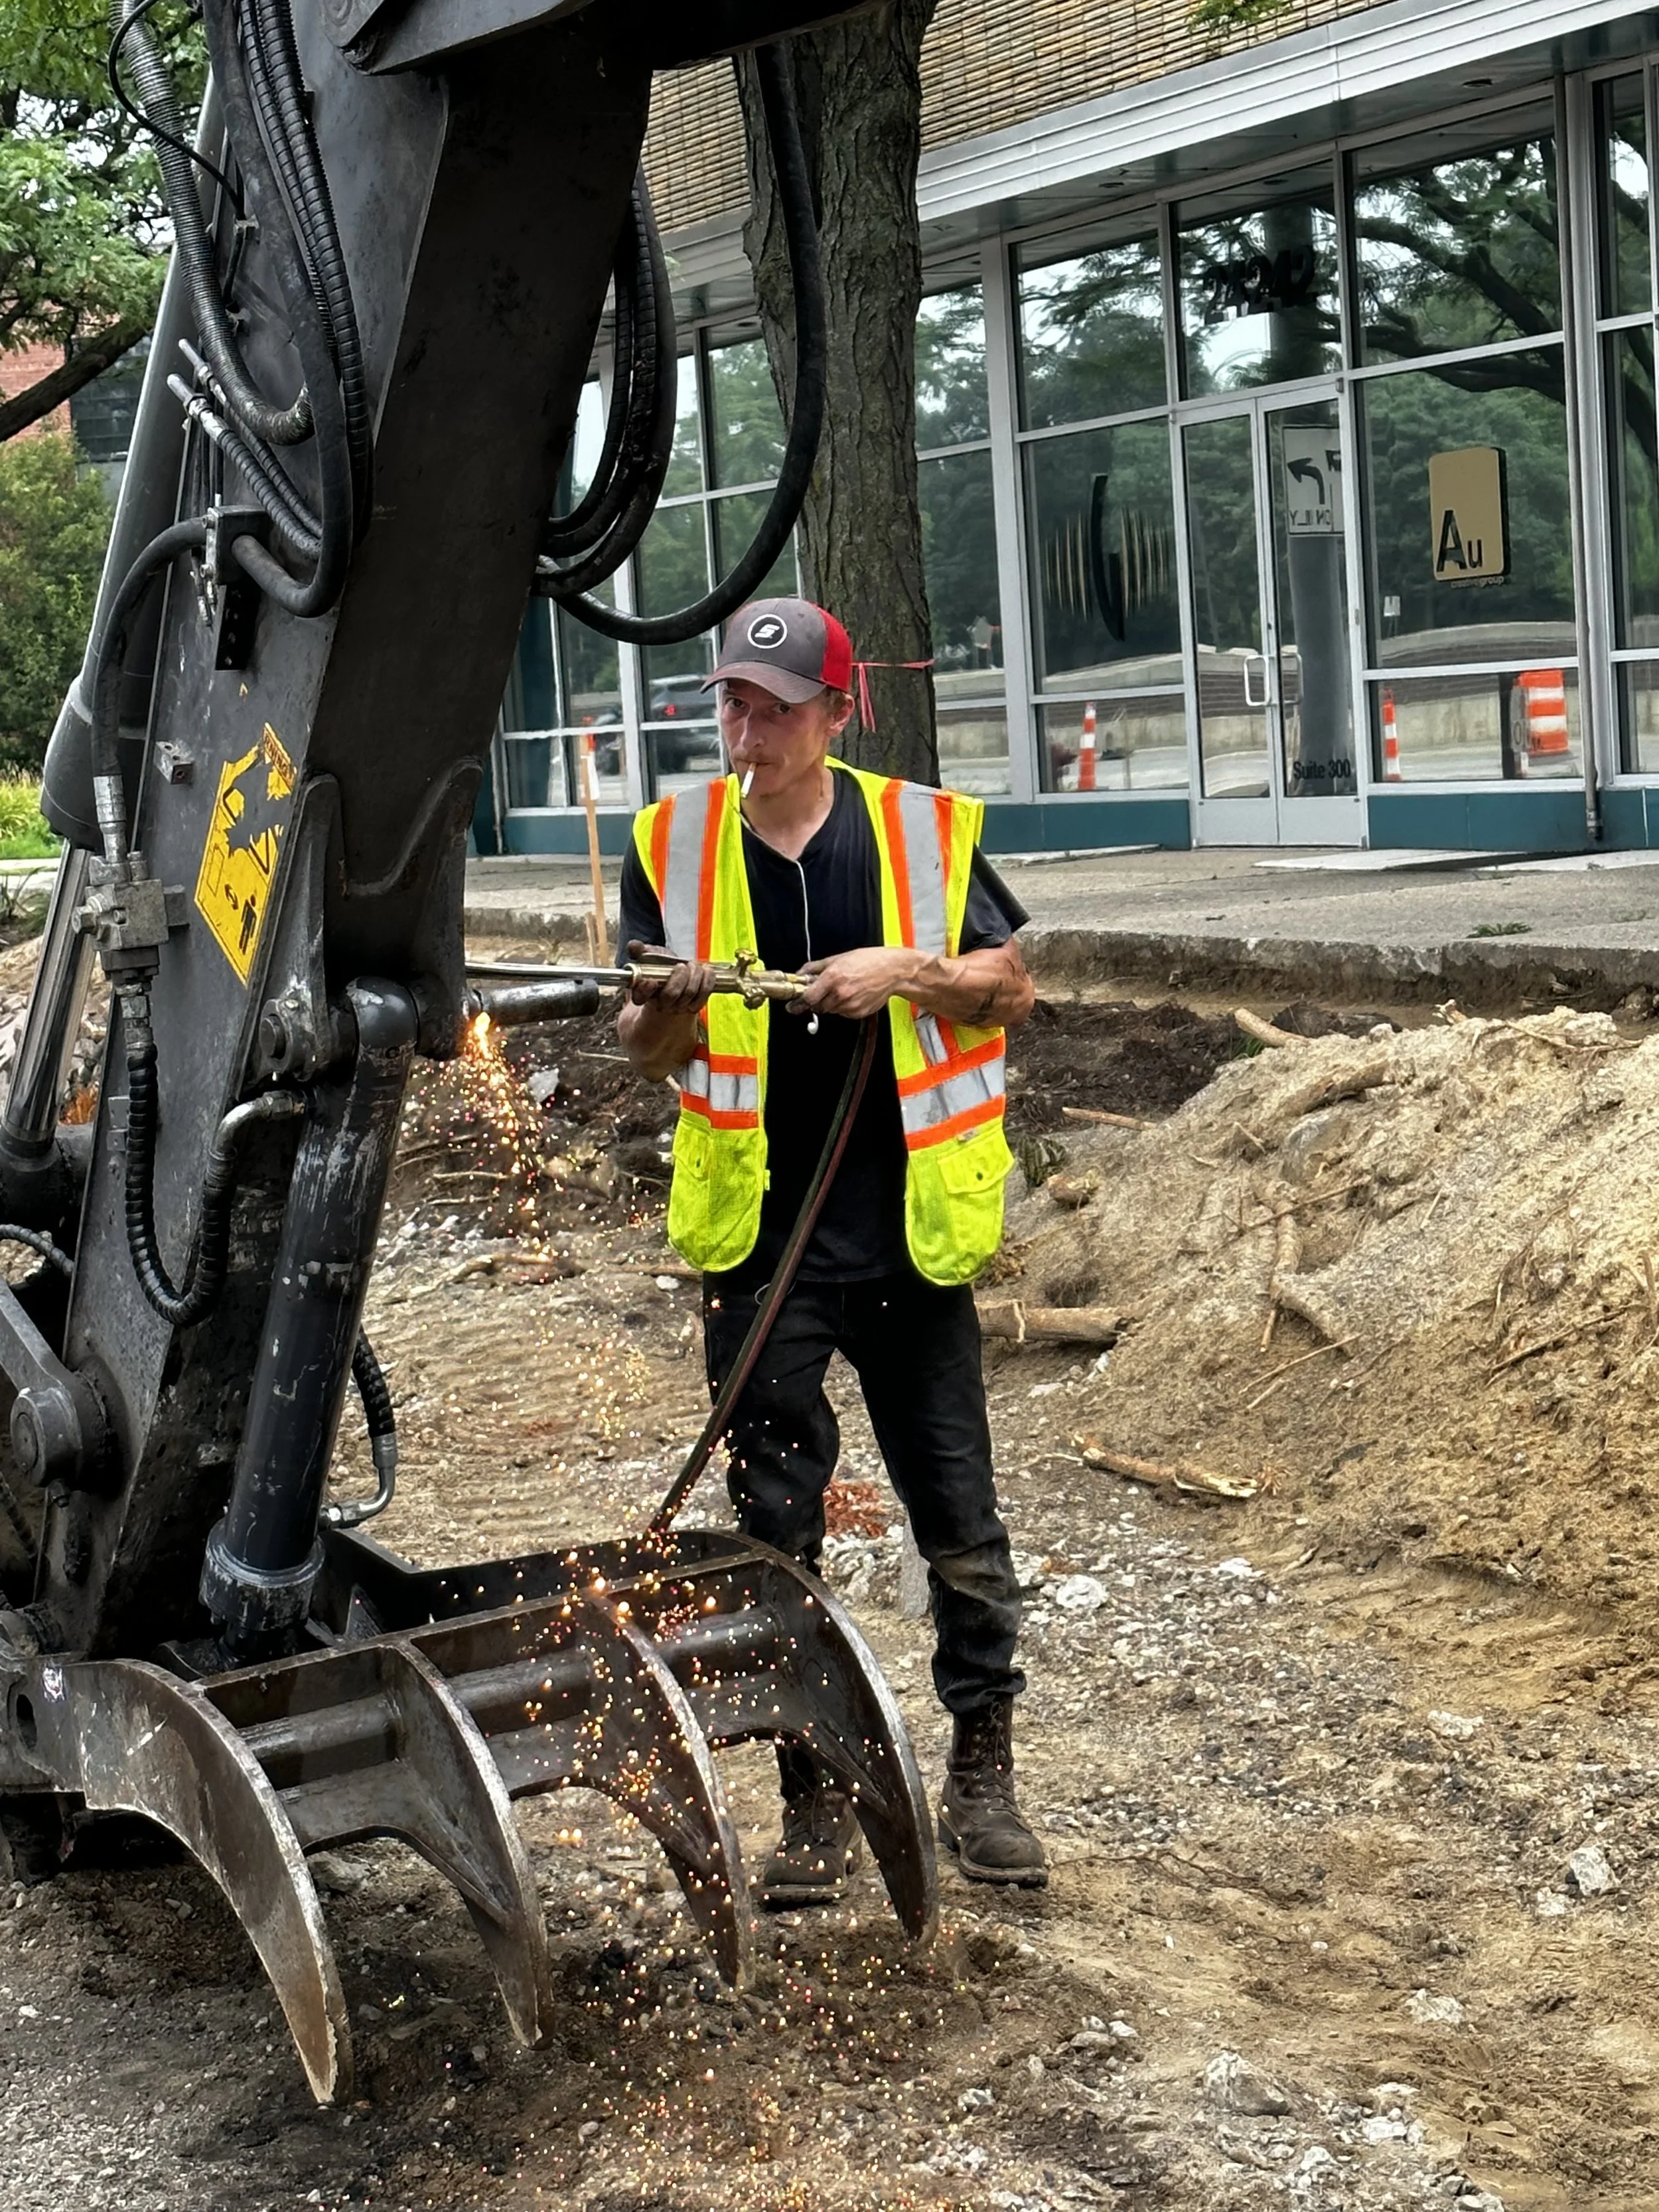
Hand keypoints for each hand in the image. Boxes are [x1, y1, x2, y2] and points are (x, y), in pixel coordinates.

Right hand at [624, 940, 716, 1010]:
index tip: (651, 980)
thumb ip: (640, 951)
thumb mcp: (649, 957)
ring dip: (694, 976)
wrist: (676, 978)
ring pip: (689, 994)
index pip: (640, 996)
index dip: (645, 990)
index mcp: (643, 993)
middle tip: (681, 965)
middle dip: (678, 978)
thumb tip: (633, 946)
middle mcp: (660, 1003)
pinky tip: (706, 970)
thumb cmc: (660, 968)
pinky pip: (703, 996)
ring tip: (693, 964)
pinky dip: (707, 981)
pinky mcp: (694, 1006)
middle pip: (670, 995)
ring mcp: (678, 1007)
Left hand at [793, 947, 919, 1019]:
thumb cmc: (869, 961)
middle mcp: (840, 993)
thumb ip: (815, 968)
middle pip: (817, 1006)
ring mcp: (850, 1005)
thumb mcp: (838, 958)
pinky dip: (844, 1006)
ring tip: (844, 988)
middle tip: (824, 991)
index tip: (792, 1006)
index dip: (797, 1004)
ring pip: (831, 1010)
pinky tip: (853, 994)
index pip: (808, 998)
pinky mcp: (858, 1013)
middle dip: (816, 1001)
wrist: (893, 971)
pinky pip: (843, 1013)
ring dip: (831, 1003)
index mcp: (832, 978)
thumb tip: (800, 974)